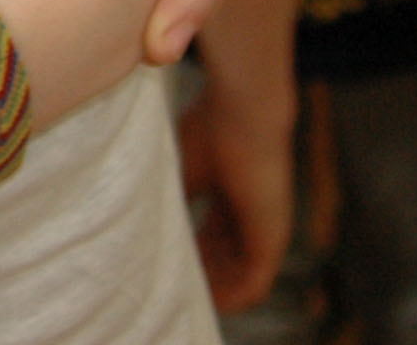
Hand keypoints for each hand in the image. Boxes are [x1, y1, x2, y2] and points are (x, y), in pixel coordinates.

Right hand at [179, 74, 296, 311]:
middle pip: (225, 257)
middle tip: (173, 287)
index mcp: (231, 194)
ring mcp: (264, 227)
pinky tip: (212, 303)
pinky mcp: (272, 238)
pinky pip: (255, 283)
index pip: (214, 235)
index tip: (167, 263)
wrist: (245, 112)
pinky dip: (233, 297)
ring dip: (216, 291)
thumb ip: (174, 196)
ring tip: (187, 300)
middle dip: (201, 274)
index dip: (192, 252)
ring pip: (240, 274)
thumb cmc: (213, 128)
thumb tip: (145, 220)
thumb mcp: (183, 168)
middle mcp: (250, 214)